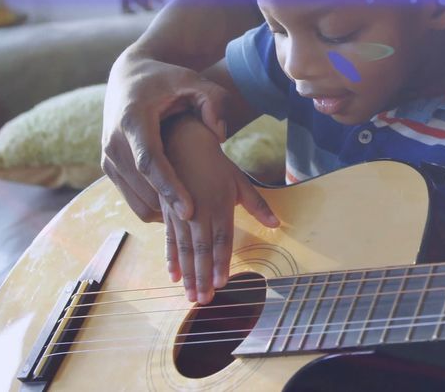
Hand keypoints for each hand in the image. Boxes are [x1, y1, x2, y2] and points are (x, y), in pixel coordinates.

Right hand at [101, 51, 229, 222]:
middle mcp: (113, 140)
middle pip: (142, 186)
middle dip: (169, 208)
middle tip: (201, 226)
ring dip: (162, 212)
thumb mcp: (193, 81)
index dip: (169, 188)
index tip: (189, 211)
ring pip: (135, 199)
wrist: (129, 76)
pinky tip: (178, 208)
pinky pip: (130, 198)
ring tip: (194, 219)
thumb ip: (213, 101)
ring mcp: (107, 156)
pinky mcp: (108, 166)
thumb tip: (220, 135)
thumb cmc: (167, 80)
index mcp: (133, 119)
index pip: (150, 162)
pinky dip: (153, 207)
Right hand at [162, 116, 278, 302]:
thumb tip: (277, 224)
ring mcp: (180, 213)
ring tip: (190, 296)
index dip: (221, 262)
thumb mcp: (239, 181)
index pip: (221, 239)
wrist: (181, 142)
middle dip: (202, 276)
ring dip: (188, 274)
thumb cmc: (215, 164)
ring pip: (184, 249)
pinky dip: (171, 258)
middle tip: (203, 300)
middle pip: (201, 250)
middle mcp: (199, 212)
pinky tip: (173, 276)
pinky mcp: (167, 213)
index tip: (221, 283)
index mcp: (219, 205)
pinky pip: (169, 240)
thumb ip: (257, 204)